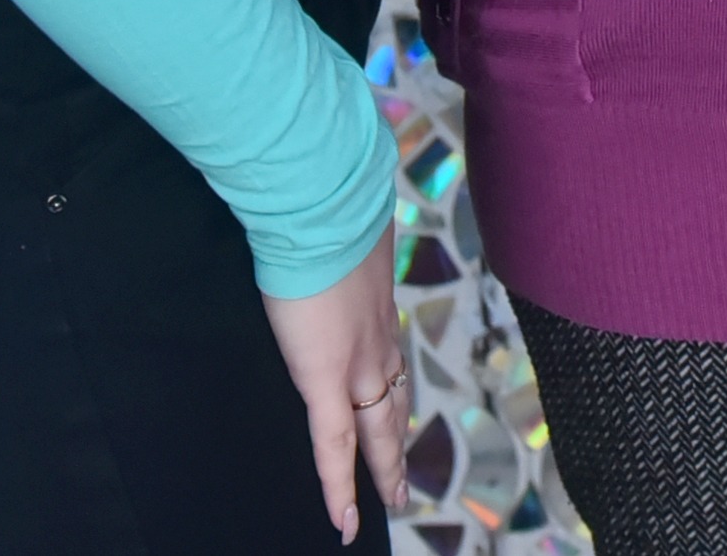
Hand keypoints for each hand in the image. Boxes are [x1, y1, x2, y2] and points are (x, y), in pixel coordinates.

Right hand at [260, 237, 410, 544]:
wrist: (322, 207)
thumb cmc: (323, 211)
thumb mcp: (342, 237)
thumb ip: (340, 255)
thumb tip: (325, 247)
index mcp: (380, 310)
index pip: (390, 364)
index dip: (394, 398)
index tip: (397, 421)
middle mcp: (379, 343)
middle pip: (393, 409)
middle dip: (397, 450)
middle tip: (403, 487)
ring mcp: (357, 364)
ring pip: (378, 431)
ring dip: (384, 467)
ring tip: (389, 496)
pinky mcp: (326, 377)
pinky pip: (332, 446)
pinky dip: (338, 486)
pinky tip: (341, 518)